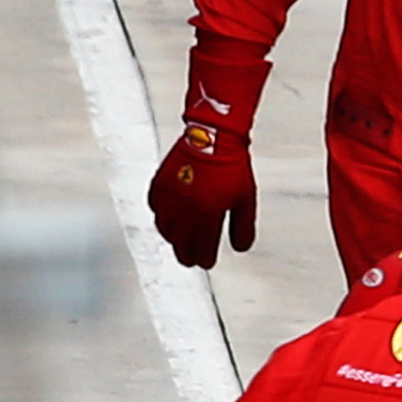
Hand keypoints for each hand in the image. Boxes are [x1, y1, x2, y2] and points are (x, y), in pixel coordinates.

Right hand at [145, 120, 252, 265]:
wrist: (214, 138)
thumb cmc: (233, 168)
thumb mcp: (246, 199)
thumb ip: (242, 226)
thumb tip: (241, 248)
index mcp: (207, 213)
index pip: (202, 246)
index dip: (204, 258)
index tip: (206, 263)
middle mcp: (184, 208)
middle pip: (180, 241)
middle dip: (185, 254)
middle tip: (190, 261)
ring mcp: (169, 196)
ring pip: (164, 227)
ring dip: (172, 239)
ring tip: (179, 244)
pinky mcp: (159, 183)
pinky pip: (155, 208)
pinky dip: (161, 218)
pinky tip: (167, 221)